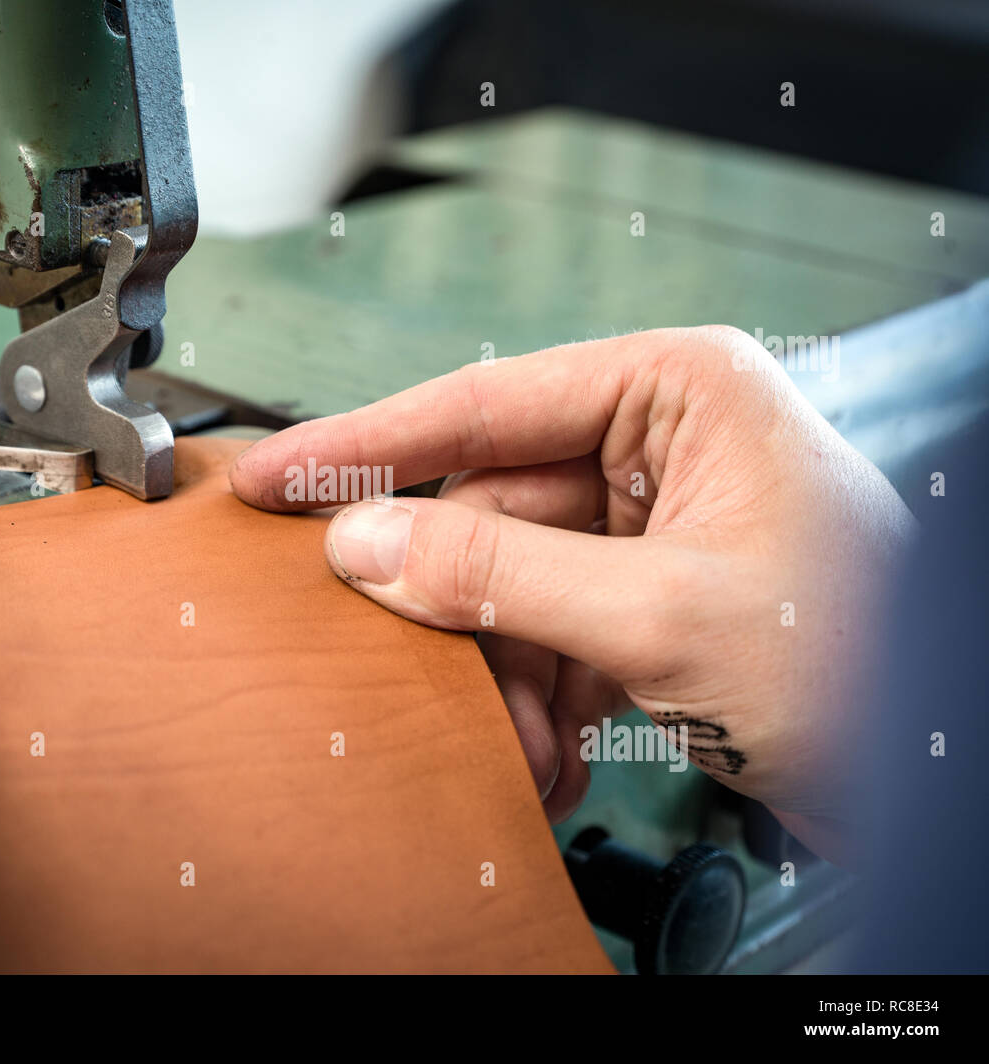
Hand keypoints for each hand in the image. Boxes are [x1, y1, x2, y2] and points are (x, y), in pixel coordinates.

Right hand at [230, 327, 916, 861]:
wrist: (946, 765)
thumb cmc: (860, 659)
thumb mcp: (660, 615)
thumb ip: (497, 571)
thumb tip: (365, 543)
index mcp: (676, 388)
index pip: (481, 406)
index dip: (363, 445)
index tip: (270, 475)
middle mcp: (660, 439)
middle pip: (492, 508)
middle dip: (459, 611)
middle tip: (403, 667)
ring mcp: (655, 517)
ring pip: (515, 580)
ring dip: (503, 673)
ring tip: (522, 750)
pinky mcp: (653, 587)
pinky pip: (554, 625)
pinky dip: (543, 696)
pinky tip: (554, 758)